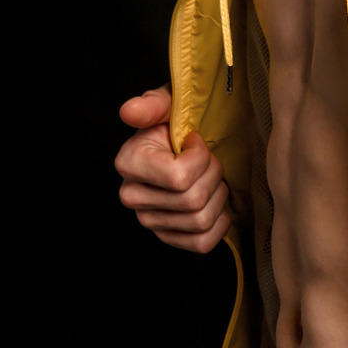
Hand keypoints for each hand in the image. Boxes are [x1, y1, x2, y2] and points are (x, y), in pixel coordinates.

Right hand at [115, 86, 229, 252]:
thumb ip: (153, 104)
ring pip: (201, 221)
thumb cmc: (176, 125)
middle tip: (208, 161)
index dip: (201, 159)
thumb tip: (130, 111)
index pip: (179, 177)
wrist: (182, 145)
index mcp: (129, 163)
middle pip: (193, 200)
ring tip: (210, 179)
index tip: (196, 142)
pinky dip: (218, 224)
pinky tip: (214, 203)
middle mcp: (132, 196)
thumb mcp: (169, 105)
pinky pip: (202, 243)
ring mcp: (149, 220)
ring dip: (218, 197)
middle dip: (213, 176)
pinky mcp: (167, 236)